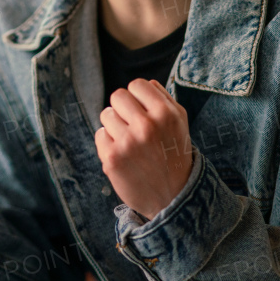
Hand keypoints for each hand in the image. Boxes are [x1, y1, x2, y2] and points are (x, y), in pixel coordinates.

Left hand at [95, 79, 193, 219]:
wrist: (172, 197)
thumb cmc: (174, 155)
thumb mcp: (179, 124)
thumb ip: (163, 99)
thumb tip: (145, 83)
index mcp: (165, 114)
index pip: (136, 84)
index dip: (138, 97)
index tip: (142, 111)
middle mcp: (147, 126)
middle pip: (117, 96)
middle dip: (123, 109)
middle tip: (133, 126)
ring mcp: (127, 142)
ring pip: (106, 114)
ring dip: (115, 126)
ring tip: (130, 141)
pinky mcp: (111, 158)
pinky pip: (100, 134)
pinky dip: (108, 143)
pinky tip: (123, 154)